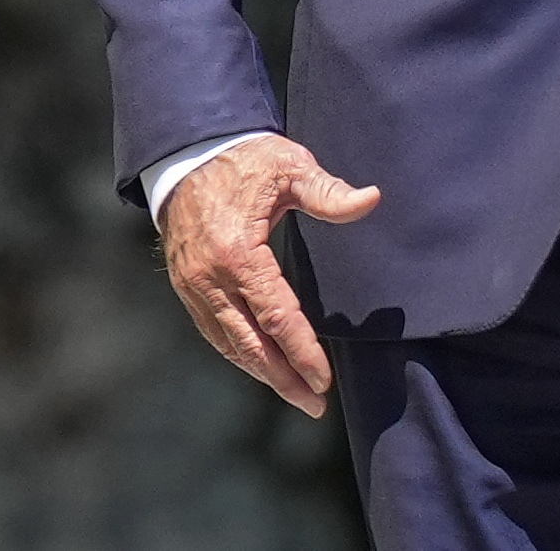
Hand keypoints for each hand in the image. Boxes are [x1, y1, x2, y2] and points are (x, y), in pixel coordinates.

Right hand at [161, 136, 379, 417]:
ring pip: (229, 344)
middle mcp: (210, 280)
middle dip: (283, 378)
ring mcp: (194, 288)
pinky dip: (240, 353)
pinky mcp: (188, 288)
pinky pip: (215, 332)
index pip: (275, 316)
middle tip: (315, 404)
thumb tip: (371, 199)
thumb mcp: (290, 168)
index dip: (301, 351)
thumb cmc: (244, 160)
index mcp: (237, 255)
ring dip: (261, 372)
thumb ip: (328, 191)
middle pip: (249, 344)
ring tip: (295, 394)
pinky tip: (262, 365)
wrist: (188, 155)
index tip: (323, 379)